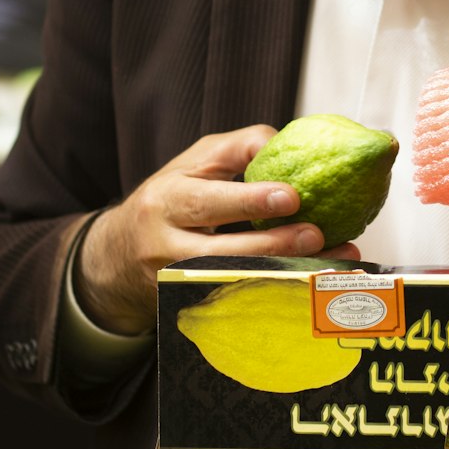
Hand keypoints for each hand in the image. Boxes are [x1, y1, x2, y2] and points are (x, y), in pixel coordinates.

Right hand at [75, 126, 359, 333]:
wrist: (118, 255)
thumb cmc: (171, 198)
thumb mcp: (193, 164)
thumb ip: (239, 148)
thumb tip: (288, 140)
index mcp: (166, 201)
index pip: (208, 202)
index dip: (250, 200)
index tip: (292, 197)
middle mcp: (166, 247)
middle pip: (222, 251)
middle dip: (273, 244)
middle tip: (317, 234)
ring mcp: (177, 284)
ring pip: (235, 283)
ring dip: (286, 274)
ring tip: (329, 264)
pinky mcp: (192, 308)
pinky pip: (238, 303)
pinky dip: (276, 294)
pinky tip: (310, 287)